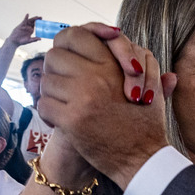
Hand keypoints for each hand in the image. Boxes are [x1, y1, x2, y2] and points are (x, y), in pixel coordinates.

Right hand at [7, 14, 41, 46]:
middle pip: (33, 22)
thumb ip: (34, 39)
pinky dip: (26, 18)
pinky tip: (27, 15)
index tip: (43, 21)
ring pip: (30, 21)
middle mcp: (28, 27)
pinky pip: (24, 21)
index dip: (39, 23)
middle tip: (41, 17)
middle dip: (37, 19)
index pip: (36, 26)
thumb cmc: (22, 41)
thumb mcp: (29, 40)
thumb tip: (40, 39)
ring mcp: (25, 26)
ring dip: (33, 18)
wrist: (15, 41)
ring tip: (37, 16)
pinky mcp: (21, 25)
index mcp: (31, 30)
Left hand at [39, 23, 174, 188]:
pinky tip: (59, 120)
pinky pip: (43, 105)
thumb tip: (119, 34)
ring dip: (51, 92)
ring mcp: (82, 98)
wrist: (142, 159)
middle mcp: (95, 77)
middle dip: (56, 69)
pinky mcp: (72, 121)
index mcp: (111, 65)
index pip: (74, 36)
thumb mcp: (151, 87)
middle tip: (63, 82)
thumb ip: (138, 61)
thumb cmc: (146, 125)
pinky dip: (48, 113)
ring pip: (46, 82)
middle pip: (54, 56)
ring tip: (63, 103)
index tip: (70, 57)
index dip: (67, 44)